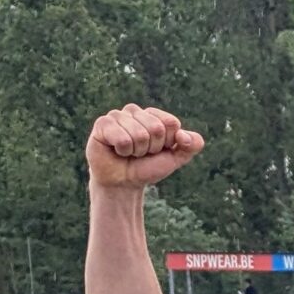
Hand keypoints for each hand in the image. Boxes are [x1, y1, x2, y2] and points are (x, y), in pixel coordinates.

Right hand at [87, 104, 204, 189]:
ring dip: (137, 151)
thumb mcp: (176, 158)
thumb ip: (192, 145)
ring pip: (140, 135)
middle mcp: (134, 111)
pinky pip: (122, 138)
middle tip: (141, 153)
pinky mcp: (102, 124)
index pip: (171, 123)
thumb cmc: (148, 167)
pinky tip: (117, 151)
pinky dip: (123, 151)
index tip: (158, 150)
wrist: (124, 183)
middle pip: (156, 128)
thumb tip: (184, 136)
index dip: (168, 142)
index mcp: (153, 114)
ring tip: (129, 152)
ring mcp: (117, 115)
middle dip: (152, 148)